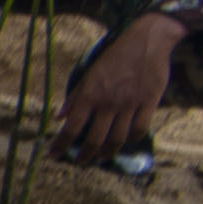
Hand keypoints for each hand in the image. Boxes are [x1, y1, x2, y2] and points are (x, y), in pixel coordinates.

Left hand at [53, 11, 183, 162]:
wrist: (146, 41)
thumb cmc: (114, 56)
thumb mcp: (89, 73)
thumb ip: (75, 96)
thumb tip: (59, 117)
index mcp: (90, 94)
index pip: (71, 127)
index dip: (61, 145)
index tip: (53, 156)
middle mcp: (108, 102)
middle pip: (94, 138)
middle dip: (84, 155)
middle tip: (79, 162)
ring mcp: (130, 104)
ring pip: (117, 138)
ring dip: (107, 152)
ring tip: (100, 158)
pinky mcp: (149, 103)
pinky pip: (140, 129)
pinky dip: (131, 140)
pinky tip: (126, 143)